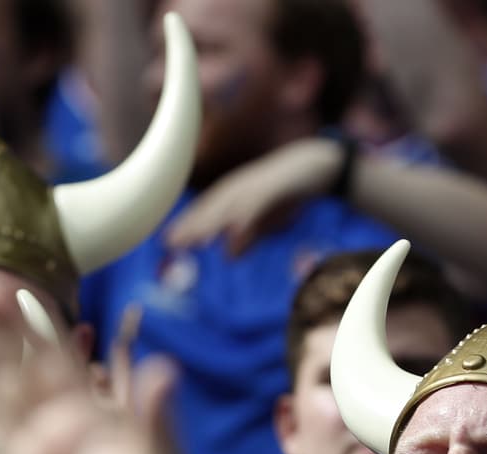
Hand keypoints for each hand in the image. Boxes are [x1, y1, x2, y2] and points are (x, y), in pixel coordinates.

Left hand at [165, 137, 342, 255]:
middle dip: (191, 225)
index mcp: (235, 191)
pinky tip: (234, 234)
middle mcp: (240, 185)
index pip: (205, 209)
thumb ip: (248, 234)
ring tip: (196, 241)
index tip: (168, 240)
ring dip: (211, 223)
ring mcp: (256, 184)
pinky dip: (243, 219)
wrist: (318, 163)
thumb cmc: (287, 190)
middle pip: (211, 206)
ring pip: (229, 205)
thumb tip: (229, 256)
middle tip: (171, 243)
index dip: (187, 224)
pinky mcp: (275, 186)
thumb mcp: (265, 217)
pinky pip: (256, 204)